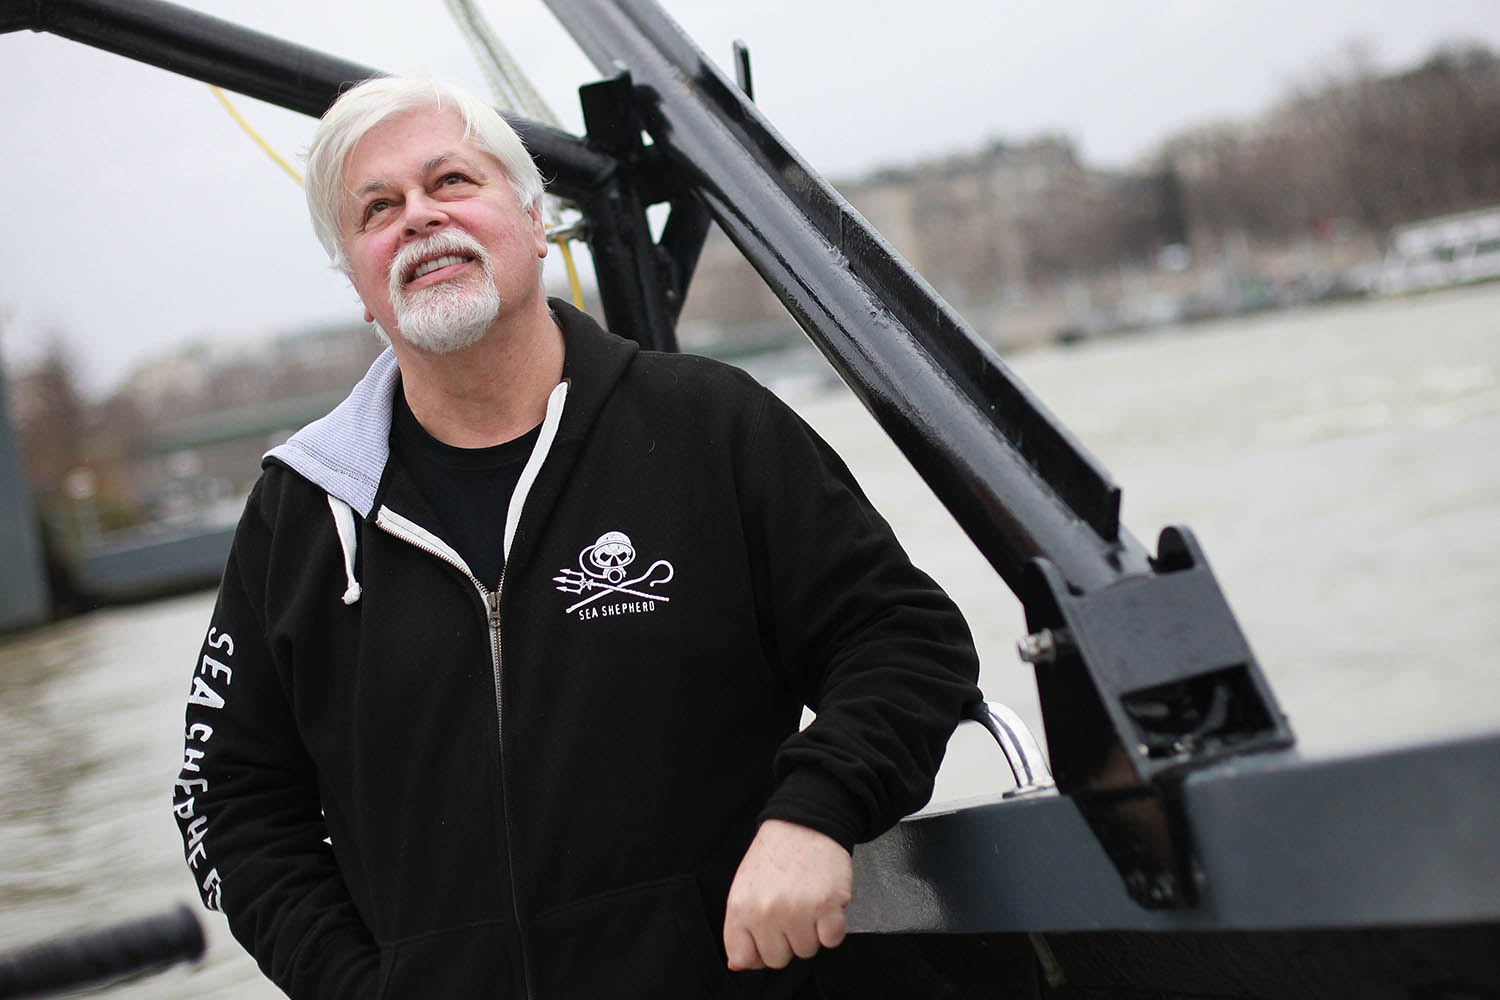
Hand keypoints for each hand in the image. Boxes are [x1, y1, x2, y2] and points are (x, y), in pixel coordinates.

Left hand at [722, 819, 852, 970]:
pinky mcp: (827, 906)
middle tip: (789, 911)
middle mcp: (766, 912)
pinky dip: (833, 926)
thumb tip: (737, 965)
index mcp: (740, 907)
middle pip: (777, 959)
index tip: (766, 936)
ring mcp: (797, 910)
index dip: (757, 951)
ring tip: (807, 902)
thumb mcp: (744, 887)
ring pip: (806, 951)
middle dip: (786, 940)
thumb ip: (740, 928)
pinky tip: (824, 904)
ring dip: (810, 932)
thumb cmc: (774, 855)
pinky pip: (832, 940)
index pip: (742, 957)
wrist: (805, 822)